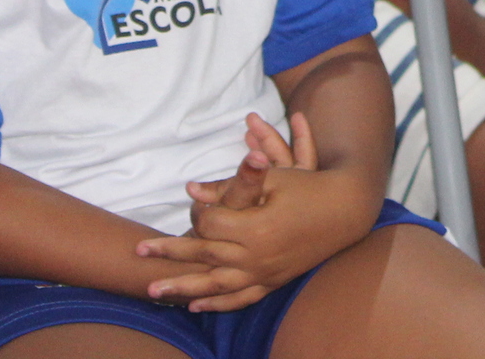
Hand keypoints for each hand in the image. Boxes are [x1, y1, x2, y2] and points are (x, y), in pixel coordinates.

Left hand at [138, 113, 377, 310]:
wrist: (346, 211)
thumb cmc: (308, 188)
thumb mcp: (273, 178)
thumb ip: (232, 184)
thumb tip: (191, 190)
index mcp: (256, 227)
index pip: (211, 224)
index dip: (197, 213)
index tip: (191, 206)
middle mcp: (257, 255)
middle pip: (203, 256)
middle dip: (169, 254)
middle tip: (138, 253)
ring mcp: (264, 273)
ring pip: (214, 285)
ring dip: (181, 286)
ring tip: (151, 290)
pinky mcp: (273, 282)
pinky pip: (240, 298)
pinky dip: (216, 304)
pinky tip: (193, 305)